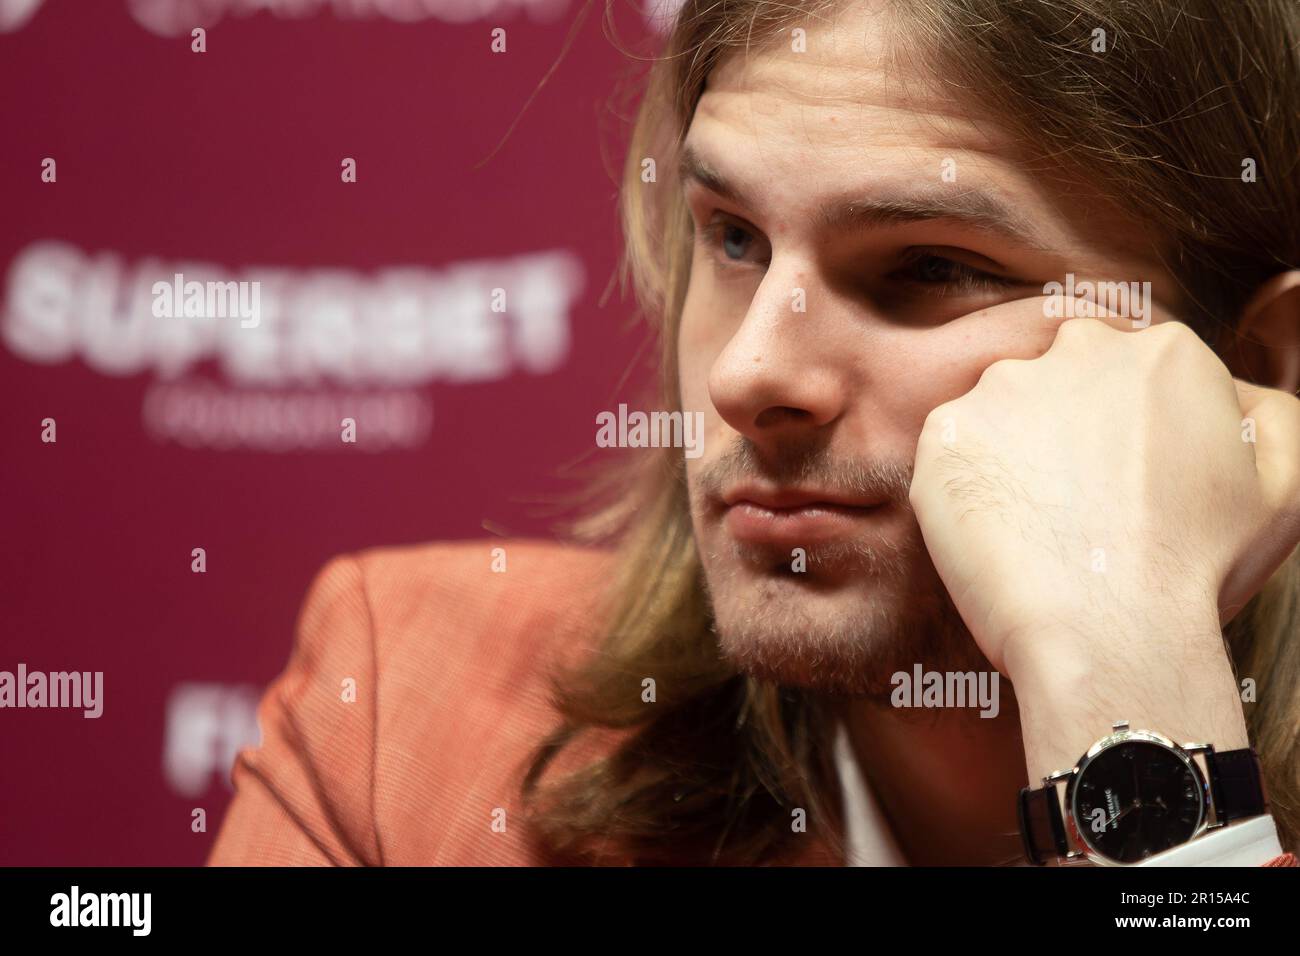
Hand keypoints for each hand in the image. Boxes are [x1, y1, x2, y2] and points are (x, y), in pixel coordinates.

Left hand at [908, 296, 1299, 776]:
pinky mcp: (945, 432)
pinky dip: (965, 486)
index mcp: (1165, 352)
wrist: (1110, 631)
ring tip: (1036, 525)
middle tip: (1077, 504)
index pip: (1130, 373)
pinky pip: (952, 452)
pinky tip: (995, 531)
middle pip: (1065, 380)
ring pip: (1004, 412)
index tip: (1119, 481)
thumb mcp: (1283, 486)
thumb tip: (1237, 395)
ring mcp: (1003, 388)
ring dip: (1013, 455)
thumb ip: (1269, 416)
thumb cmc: (1202, 569)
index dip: (1123, 433)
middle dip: (1067, 429)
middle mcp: (1080, 350)